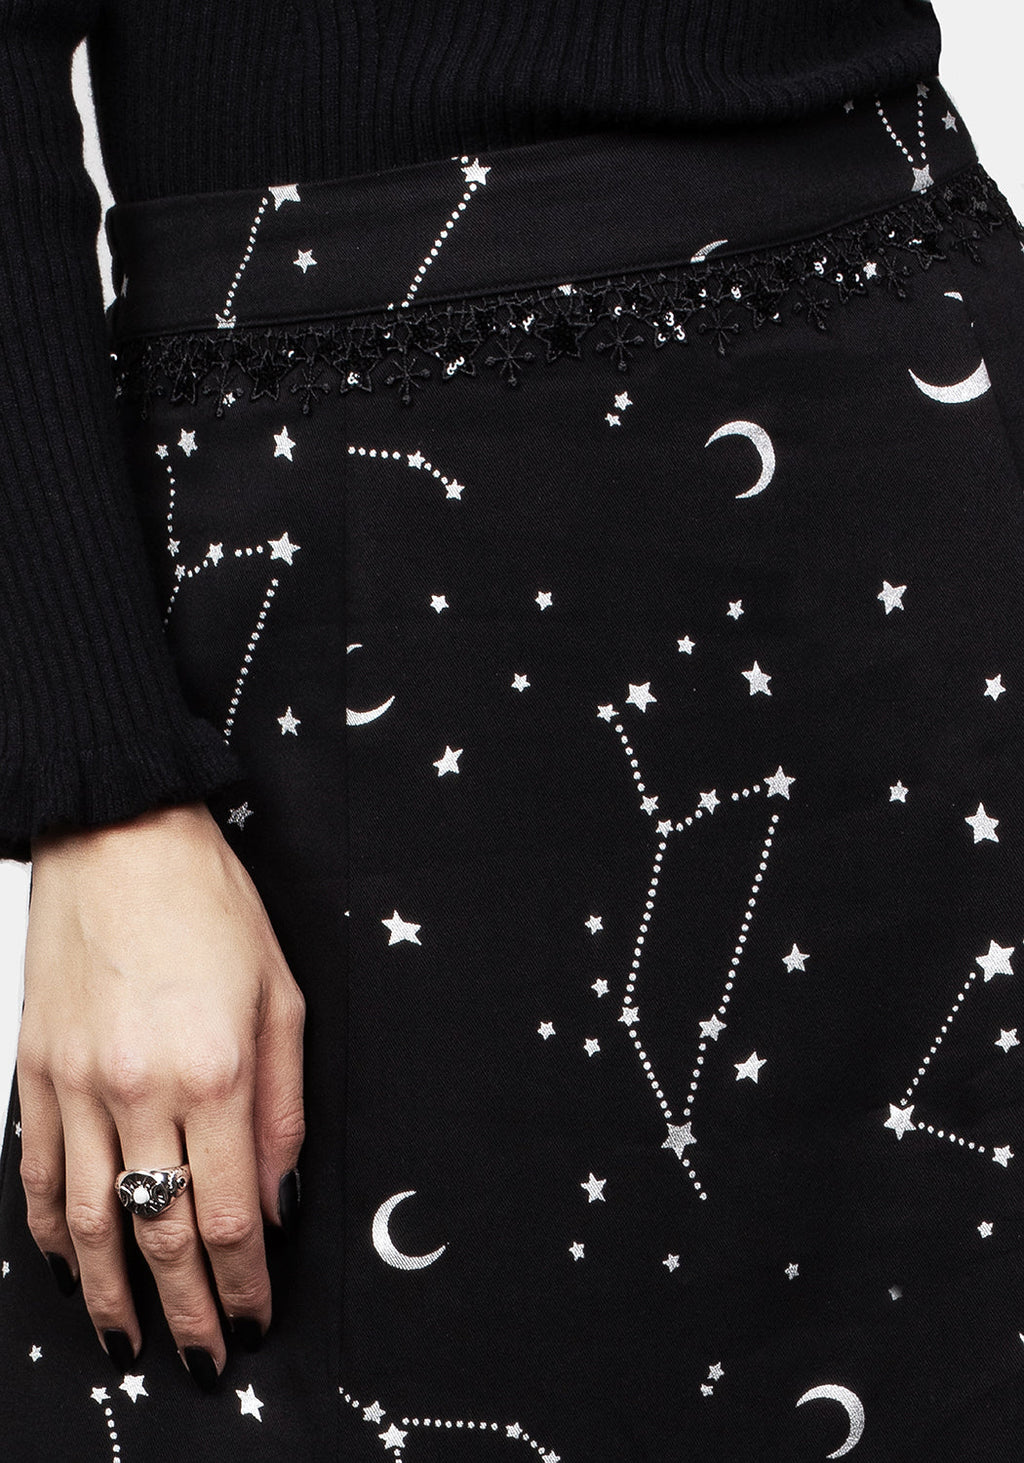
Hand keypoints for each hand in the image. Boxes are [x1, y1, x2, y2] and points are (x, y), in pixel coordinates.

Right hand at [17, 800, 305, 1387]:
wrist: (119, 839)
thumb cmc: (210, 905)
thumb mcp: (281, 996)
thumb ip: (283, 1106)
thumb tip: (281, 1194)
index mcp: (216, 1071)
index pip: (233, 1213)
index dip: (244, 1280)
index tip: (254, 1316)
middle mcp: (141, 1089)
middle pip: (163, 1232)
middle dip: (187, 1307)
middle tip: (200, 1357)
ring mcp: (76, 1085)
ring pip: (92, 1221)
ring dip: (111, 1292)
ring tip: (130, 1339)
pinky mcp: (34, 1072)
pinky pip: (39, 1173)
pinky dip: (52, 1231)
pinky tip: (70, 1263)